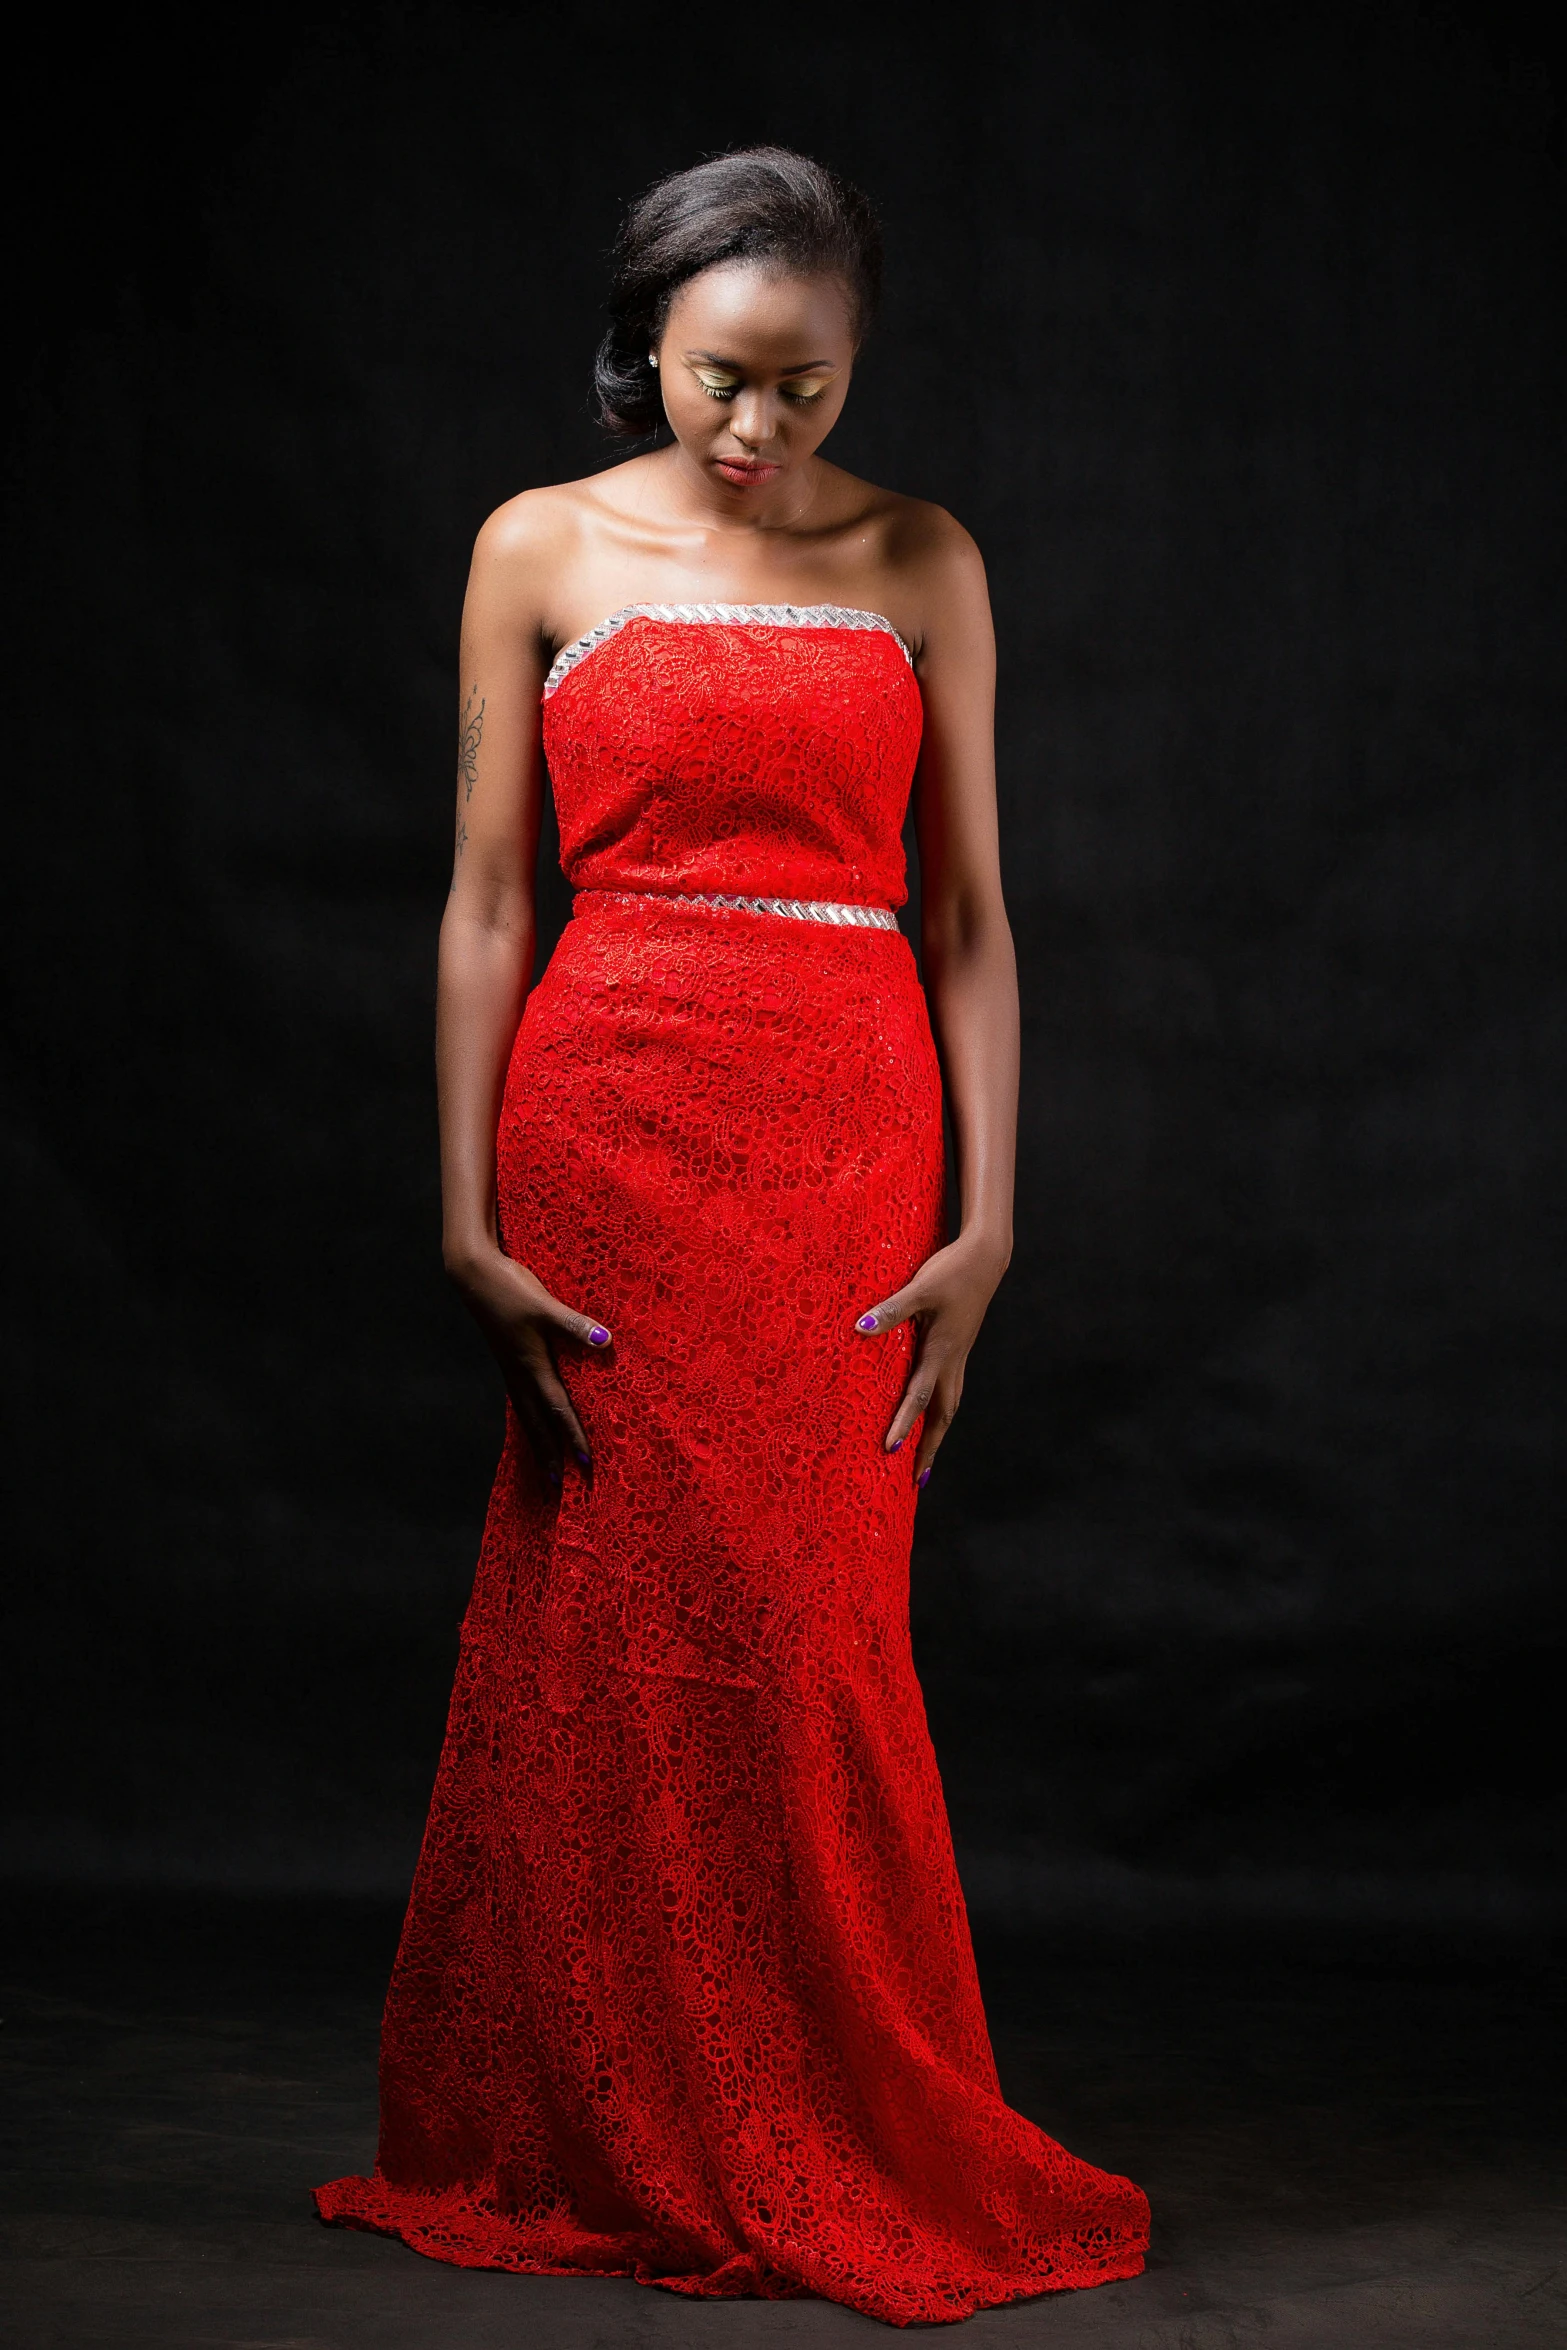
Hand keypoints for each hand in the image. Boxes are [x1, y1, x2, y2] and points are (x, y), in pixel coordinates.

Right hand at [446, 1240, 611, 1487]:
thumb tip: (605, 1340)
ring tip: (544, 1469)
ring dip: (537, 1443)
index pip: (558, 1409)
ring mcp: (510, 1368)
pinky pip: (520, 1400)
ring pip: (525, 1415)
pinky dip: (528, 1420)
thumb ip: (574, 1324)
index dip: (572, 1437)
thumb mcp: (544, 1305)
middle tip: (557, 1486)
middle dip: (548, 1455)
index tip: (585, 1464)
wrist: (472, 1275)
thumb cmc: (509, 1288)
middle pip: (536, 1424)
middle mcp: (520, 1373)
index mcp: (531, 1365)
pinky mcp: (507, 1359)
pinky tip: (532, 1425)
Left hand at [853, 1234, 1009, 1484]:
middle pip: (942, 1415)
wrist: (985, 1258)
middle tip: (918, 1479)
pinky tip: (931, 1409)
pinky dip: (940, 1408)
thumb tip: (861, 1328)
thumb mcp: (919, 1288)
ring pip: (949, 1404)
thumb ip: (891, 1310)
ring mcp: (958, 1355)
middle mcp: (952, 1360)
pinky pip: (949, 1387)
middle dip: (929, 1447)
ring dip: (937, 1432)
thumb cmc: (952, 1271)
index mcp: (941, 1351)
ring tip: (926, 1456)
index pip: (918, 1397)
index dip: (903, 1424)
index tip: (889, 1451)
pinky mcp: (959, 1346)